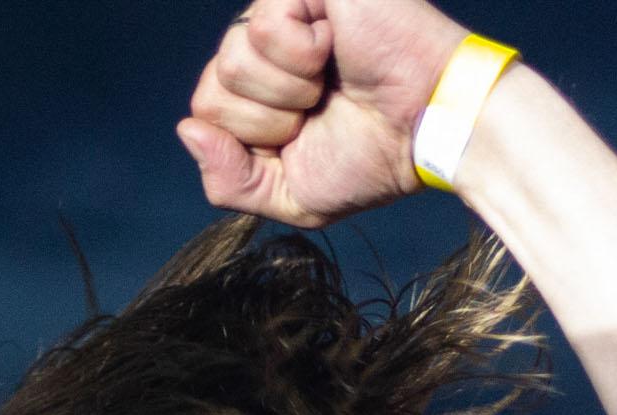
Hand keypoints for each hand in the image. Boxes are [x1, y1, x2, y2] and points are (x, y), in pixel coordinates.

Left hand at [177, 0, 470, 228]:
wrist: (429, 129)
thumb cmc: (374, 158)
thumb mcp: (291, 194)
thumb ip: (230, 180)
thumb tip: (187, 131)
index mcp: (261, 89)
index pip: (205, 111)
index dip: (248, 139)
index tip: (300, 137)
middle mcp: (267, 46)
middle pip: (209, 89)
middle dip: (265, 120)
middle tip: (318, 110)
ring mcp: (284, 12)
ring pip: (231, 60)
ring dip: (286, 91)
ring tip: (329, 83)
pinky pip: (262, 27)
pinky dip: (301, 57)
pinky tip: (334, 50)